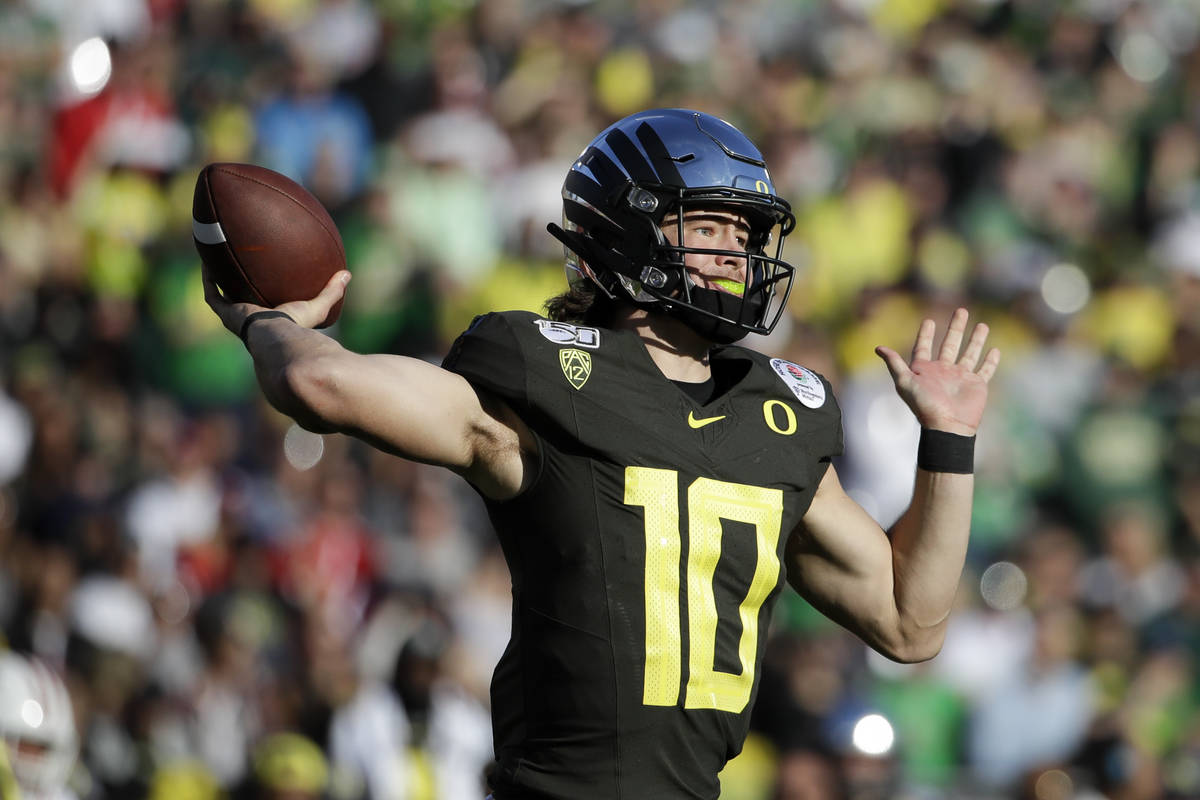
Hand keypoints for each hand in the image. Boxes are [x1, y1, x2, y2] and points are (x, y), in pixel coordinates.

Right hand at [202, 265, 350, 336]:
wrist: (278, 337)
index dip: (260, 292)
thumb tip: (348, 274)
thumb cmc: (298, 326)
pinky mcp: (225, 314)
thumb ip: (332, 292)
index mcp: (268, 319)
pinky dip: (209, 278)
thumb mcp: (317, 306)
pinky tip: (207, 260)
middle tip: (235, 264)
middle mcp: (249, 319)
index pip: (262, 305)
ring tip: (215, 259)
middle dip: (236, 283)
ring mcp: (235, 317)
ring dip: (218, 278)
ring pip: (221, 295)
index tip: (261, 278)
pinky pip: (212, 294)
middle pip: (239, 299)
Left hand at [875, 308, 1000, 435]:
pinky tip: (995, 349)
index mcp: (925, 369)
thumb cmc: (924, 405)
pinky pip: (985, 370)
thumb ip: (894, 364)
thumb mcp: (905, 382)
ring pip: (970, 353)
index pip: (925, 347)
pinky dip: (990, 361)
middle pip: (950, 344)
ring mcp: (961, 377)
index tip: (929, 321)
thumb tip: (878, 348)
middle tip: (961, 310)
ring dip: (976, 340)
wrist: (947, 426)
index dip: (926, 335)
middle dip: (956, 328)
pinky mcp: (976, 385)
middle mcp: (943, 371)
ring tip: (982, 325)